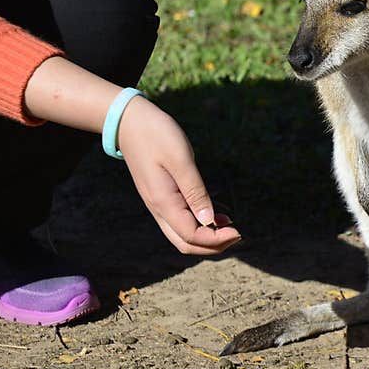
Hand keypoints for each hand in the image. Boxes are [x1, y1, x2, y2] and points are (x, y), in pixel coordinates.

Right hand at [117, 96, 240, 254]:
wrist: (129, 122)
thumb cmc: (157, 135)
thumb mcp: (180, 159)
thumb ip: (195, 192)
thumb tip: (209, 221)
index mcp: (163, 202)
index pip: (191, 236)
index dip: (216, 240)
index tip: (238, 232)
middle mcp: (159, 208)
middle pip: (185, 243)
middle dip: (212, 246)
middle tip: (237, 235)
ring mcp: (158, 203)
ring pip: (182, 235)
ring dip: (206, 237)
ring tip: (231, 227)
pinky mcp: (161, 196)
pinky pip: (180, 220)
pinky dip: (199, 224)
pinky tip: (217, 216)